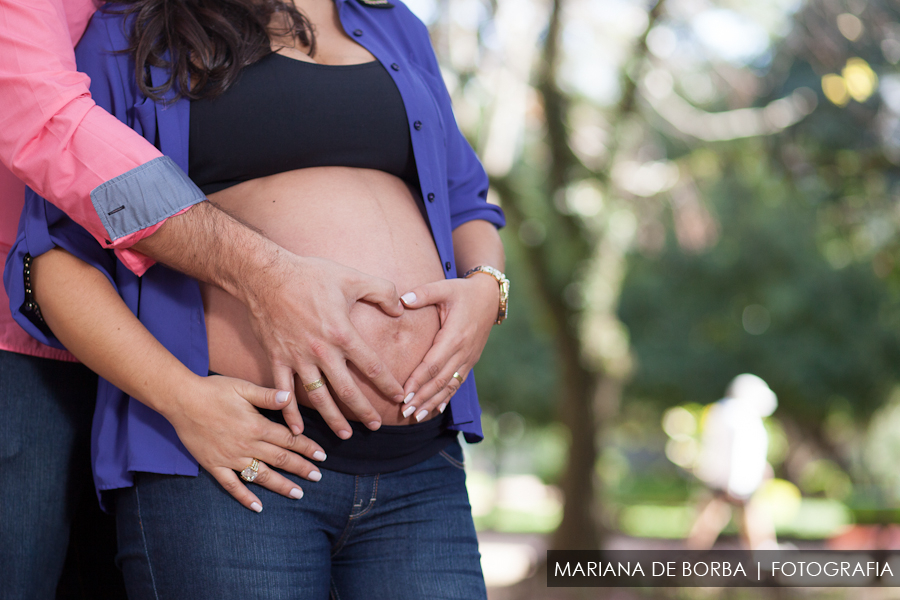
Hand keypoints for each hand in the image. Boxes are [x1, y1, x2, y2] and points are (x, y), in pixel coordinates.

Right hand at [166, 374, 326, 512]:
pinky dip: (245, 497)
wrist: (181, 400)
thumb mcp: (243, 387)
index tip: (322, 456)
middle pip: (280, 459)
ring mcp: (230, 458)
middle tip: (318, 477)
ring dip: (281, 485)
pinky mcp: (214, 465)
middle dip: (301, 468)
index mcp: (256, 426)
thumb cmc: (214, 390)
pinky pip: (232, 485)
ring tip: (298, 493)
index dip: (307, 448)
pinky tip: (258, 507)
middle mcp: (246, 445)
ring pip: (261, 476)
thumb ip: (268, 395)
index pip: (288, 439)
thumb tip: (290, 396)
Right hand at [244, 254, 405, 438]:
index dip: (387, 384)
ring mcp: (297, 358)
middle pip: (347, 390)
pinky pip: (283, 392)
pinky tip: (297, 429)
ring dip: (333, 418)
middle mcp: (321, 352)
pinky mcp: (277, 359)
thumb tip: (400, 309)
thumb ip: (382, 291)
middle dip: (363, 410)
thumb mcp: (352, 277)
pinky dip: (289, 413)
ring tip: (345, 435)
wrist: (264, 275)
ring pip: (318, 397)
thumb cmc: (310, 274)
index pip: (371, 366)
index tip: (399, 396)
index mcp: (342, 333)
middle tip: (376, 425)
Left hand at [398, 274, 499, 420]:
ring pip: (449, 385)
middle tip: (405, 412)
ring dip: (432, 402)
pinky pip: (457, 382)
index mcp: (455, 335)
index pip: (433, 364)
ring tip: (416, 416)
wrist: (490, 297)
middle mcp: (463, 351)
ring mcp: (468, 358)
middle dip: (422, 398)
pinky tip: (435, 409)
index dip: (418, 381)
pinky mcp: (470, 360)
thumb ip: (423, 293)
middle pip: (440, 380)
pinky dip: (446, 397)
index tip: (404, 394)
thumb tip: (402, 300)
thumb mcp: (444, 287)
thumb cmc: (463, 291)